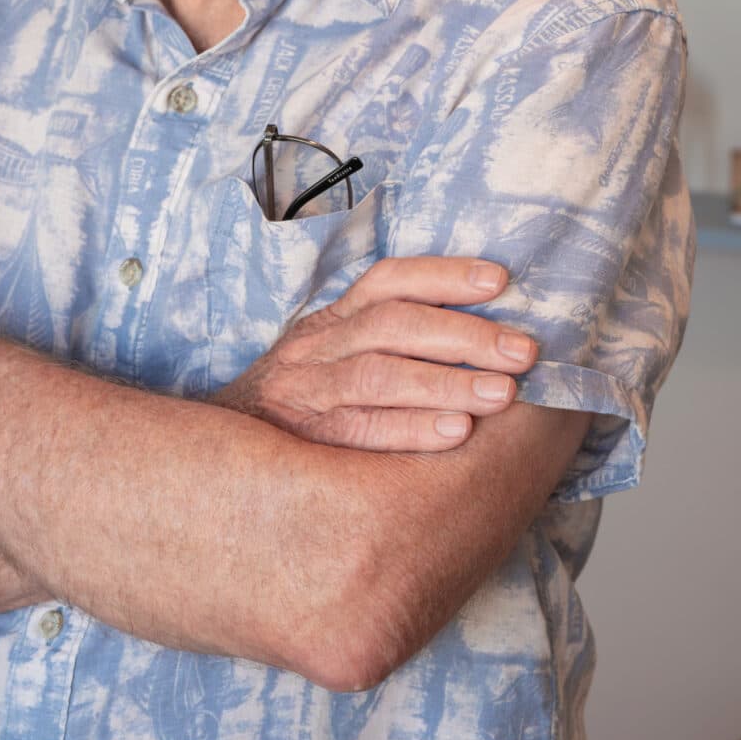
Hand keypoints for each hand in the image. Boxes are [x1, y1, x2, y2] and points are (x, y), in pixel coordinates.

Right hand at [209, 256, 534, 451]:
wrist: (216, 464)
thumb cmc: (303, 414)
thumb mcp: (335, 364)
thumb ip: (391, 347)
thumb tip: (486, 339)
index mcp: (332, 321)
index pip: (389, 282)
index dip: (445, 275)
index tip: (502, 281)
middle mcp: (315, 347)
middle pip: (392, 324)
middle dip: (464, 334)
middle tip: (524, 352)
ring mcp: (302, 391)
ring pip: (377, 373)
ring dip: (445, 380)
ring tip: (502, 393)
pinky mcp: (298, 438)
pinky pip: (358, 428)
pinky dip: (409, 428)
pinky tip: (455, 433)